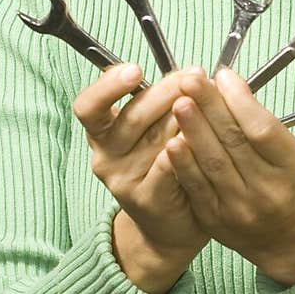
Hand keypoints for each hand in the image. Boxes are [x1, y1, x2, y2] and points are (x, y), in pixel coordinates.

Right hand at [71, 62, 210, 261]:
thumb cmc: (166, 166)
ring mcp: (123, 180)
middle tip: (195, 76)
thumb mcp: (154, 130)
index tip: (134, 69)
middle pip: (132, 115)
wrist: (172, 224)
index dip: (107, 86)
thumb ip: (159, 102)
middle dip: (167, 91)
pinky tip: (200, 134)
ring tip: (206, 99)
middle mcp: (105, 156)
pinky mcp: (146, 199)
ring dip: (184, 116)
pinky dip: (185, 147)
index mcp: (101, 133)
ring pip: (155, 138)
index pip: (88, 106)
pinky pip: (167, 166)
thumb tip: (189, 72)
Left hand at [164, 66, 294, 282]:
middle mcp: (268, 190)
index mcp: (292, 167)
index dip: (240, 101)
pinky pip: (196, 186)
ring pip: (213, 163)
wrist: (281, 236)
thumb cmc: (283, 181)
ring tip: (178, 102)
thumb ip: (259, 119)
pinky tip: (171, 141)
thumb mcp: (287, 150)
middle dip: (210, 107)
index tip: (223, 76)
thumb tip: (227, 82)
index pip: (263, 130)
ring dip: (193, 130)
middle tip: (191, 80)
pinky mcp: (215, 219)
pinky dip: (183, 163)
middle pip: (235, 142)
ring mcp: (240, 208)